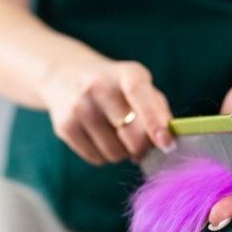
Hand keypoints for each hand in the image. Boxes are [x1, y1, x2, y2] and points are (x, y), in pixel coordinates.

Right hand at [40, 59, 175, 165]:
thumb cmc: (116, 86)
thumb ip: (158, 110)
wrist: (65, 75)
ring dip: (122, 153)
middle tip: (140, 144)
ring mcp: (79, 107)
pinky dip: (104, 156)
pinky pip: (96, 159)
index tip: (167, 144)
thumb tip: (166, 143)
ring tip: (115, 134)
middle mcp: (99, 86)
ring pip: (114, 153)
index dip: (155, 121)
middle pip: (131, 136)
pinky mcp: (65, 126)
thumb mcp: (138, 84)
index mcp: (125, 72)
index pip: (139, 93)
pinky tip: (99, 137)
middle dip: (141, 148)